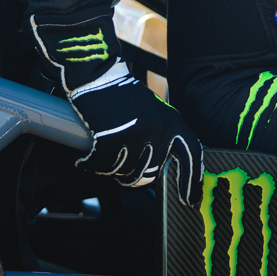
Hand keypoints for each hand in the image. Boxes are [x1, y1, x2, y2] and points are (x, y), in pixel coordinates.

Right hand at [71, 71, 204, 199]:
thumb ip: (163, 138)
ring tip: (103, 158)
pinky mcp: (112, 136)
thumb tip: (160, 170)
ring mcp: (136, 133)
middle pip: (151, 172)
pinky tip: (84, 162)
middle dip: (134, 176)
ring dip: (111, 169)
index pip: (192, 156)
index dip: (192, 181)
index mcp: (173, 122)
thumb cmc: (123, 97)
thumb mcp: (155, 113)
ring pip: (125, 171)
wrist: (97, 75)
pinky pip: (103, 165)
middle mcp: (159, 129)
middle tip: (121, 170)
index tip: (189, 200)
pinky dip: (90, 165)